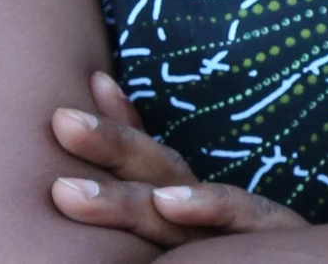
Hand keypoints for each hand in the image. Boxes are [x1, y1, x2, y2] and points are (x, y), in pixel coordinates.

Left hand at [49, 70, 308, 246]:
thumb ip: (156, 205)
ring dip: (123, 195)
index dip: (123, 121)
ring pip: (173, 206)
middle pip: (156, 169)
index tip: (95, 81)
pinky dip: (204, 207)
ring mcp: (235, 226)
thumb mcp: (195, 229)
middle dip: (108, 144)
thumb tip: (123, 171)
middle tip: (59, 120)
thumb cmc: (247, 248)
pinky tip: (169, 201)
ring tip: (68, 192)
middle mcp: (208, 209)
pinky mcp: (268, 236)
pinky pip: (235, 218)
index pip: (154, 157)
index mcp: (191, 203)